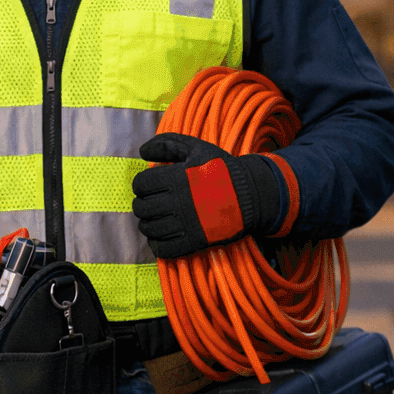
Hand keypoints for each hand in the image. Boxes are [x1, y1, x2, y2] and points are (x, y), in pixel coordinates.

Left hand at [130, 134, 284, 258]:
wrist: (252, 195)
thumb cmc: (222, 170)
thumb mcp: (197, 148)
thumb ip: (167, 144)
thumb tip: (142, 151)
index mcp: (176, 177)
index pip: (141, 184)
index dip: (141, 185)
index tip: (149, 186)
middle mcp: (177, 201)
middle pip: (141, 208)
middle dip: (143, 204)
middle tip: (152, 203)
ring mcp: (185, 224)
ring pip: (149, 229)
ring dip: (148, 224)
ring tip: (156, 219)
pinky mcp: (193, 242)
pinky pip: (162, 249)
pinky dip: (156, 244)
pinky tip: (162, 236)